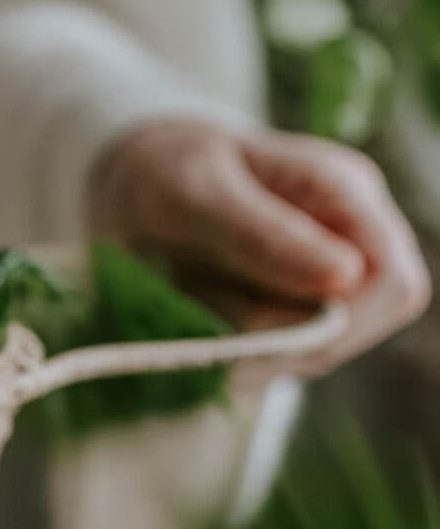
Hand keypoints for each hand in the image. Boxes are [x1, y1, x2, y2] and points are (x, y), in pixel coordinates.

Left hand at [88, 118, 429, 381]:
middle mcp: (352, 238)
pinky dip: (234, 348)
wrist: (134, 186)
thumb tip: (345, 275)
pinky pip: (279, 357)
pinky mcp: (296, 311)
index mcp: (345, 190)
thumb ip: (263, 234)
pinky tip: (199, 307)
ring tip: (192, 289)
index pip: (393, 284)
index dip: (340, 325)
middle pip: (357, 328)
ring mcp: (329, 279)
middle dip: (279, 337)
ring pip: (313, 352)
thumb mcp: (195, 193)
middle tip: (201, 304)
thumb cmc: (165, 171)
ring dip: (247, 341)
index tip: (254, 328)